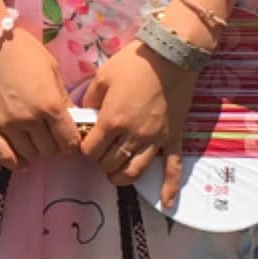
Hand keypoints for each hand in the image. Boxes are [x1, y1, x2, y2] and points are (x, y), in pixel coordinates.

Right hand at [0, 14, 80, 170]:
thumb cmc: (22, 50)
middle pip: (50, 151)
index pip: (69, 141)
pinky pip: (4, 157)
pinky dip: (15, 161)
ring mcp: (6, 126)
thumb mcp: (51, 69)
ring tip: (34, 140)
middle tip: (50, 135)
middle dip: (54, 146)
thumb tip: (70, 120)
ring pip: (29, 155)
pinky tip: (20, 156)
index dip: (72, 142)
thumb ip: (62, 98)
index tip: (68, 137)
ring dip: (35, 151)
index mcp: (50, 104)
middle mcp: (30, 120)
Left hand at [77, 39, 197, 207]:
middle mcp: (133, 136)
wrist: (171, 55)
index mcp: (112, 121)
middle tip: (99, 153)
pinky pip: (173, 167)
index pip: (90, 151)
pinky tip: (166, 203)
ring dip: (121, 176)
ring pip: (135, 171)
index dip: (84, 150)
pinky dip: (169, 188)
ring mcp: (155, 140)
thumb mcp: (103, 76)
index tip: (85, 142)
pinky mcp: (173, 138)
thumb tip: (85, 115)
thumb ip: (90, 100)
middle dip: (100, 162)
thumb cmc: (134, 62)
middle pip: (110, 164)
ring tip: (115, 173)